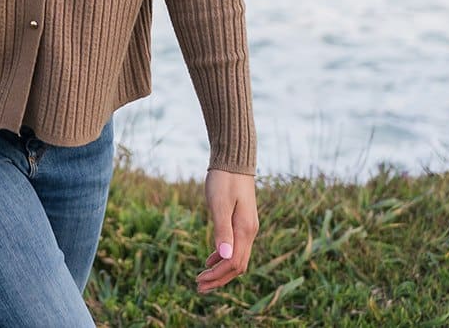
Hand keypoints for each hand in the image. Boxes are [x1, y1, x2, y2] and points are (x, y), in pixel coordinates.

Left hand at [197, 169, 258, 292]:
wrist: (234, 161)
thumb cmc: (224, 180)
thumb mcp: (219, 203)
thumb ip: (221, 229)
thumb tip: (223, 256)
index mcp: (244, 230)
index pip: (233, 263)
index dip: (216, 275)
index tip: (199, 281)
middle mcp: (249, 233)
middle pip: (237, 266)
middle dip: (218, 279)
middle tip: (198, 287)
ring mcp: (247, 229)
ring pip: (237, 259)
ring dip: (220, 271)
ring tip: (202, 279)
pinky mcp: (242, 223)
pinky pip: (235, 248)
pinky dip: (222, 258)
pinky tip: (209, 261)